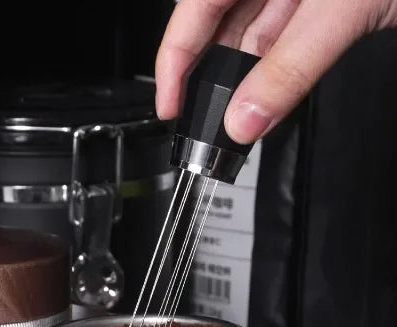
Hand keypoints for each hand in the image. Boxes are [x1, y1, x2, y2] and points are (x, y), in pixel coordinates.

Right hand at [155, 0, 396, 142]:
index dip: (176, 56)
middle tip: (205, 123)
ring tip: (237, 120)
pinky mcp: (333, 1)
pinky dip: (280, 73)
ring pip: (259, 35)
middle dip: (213, 75)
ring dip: (248, 80)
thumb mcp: (346, 7)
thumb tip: (245, 120)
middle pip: (224, 21)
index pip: (197, 3)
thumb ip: (291, 68)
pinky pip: (292, 41)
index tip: (171, 102)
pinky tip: (269, 99)